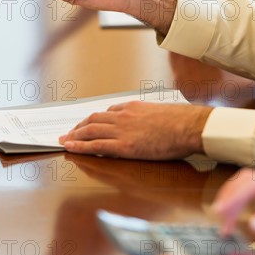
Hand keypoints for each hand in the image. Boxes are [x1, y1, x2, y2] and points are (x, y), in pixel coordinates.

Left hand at [59, 102, 212, 159]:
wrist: (189, 126)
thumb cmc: (182, 122)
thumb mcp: (161, 113)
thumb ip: (147, 118)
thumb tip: (147, 125)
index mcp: (133, 108)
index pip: (108, 113)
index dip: (94, 120)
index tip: (87, 124)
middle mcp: (123, 116)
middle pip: (94, 120)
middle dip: (79, 126)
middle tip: (69, 133)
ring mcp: (122, 130)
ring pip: (90, 131)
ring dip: (75, 135)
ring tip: (65, 140)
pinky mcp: (124, 146)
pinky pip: (96, 145)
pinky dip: (80, 146)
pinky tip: (70, 147)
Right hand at [212, 167, 254, 237]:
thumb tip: (252, 224)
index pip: (252, 184)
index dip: (234, 196)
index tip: (220, 211)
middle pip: (245, 180)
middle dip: (229, 199)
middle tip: (220, 222)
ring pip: (246, 184)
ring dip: (232, 200)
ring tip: (225, 223)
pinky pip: (251, 192)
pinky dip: (240, 203)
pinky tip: (236, 217)